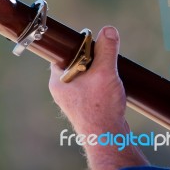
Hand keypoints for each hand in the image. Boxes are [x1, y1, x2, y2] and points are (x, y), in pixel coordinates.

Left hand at [49, 26, 148, 169]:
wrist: (108, 138)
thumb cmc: (101, 107)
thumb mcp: (105, 72)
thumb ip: (107, 49)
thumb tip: (109, 30)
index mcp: (58, 80)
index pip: (62, 53)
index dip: (77, 44)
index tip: (90, 40)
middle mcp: (62, 89)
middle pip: (75, 62)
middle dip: (91, 57)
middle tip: (103, 53)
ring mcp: (73, 99)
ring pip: (84, 75)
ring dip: (97, 70)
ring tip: (109, 69)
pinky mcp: (85, 106)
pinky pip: (90, 86)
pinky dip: (100, 82)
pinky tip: (111, 83)